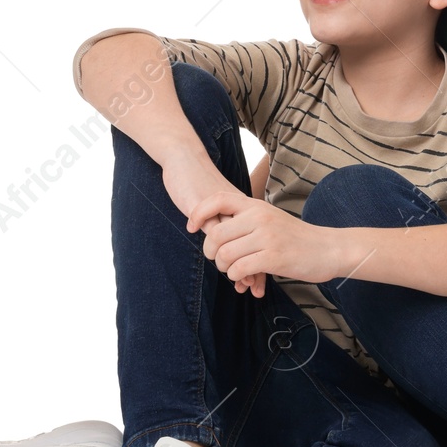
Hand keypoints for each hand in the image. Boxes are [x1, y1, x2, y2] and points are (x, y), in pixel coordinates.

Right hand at [160, 147, 267, 296]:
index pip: (259, 239)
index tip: (262, 283)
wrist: (185, 158)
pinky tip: (222, 266)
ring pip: (236, 241)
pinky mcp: (206, 208)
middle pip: (253, 243)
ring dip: (239, 264)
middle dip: (254, 267)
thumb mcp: (217, 205)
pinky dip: (220, 251)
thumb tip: (234, 244)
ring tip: (241, 284)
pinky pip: (215, 232)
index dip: (261, 260)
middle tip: (252, 288)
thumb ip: (226, 221)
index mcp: (244, 209)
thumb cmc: (198, 181)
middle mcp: (238, 209)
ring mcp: (223, 209)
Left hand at [186, 187, 349, 288]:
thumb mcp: (270, 219)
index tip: (191, 227)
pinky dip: (237, 277)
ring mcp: (267, 237)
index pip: (217, 200)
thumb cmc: (296, 237)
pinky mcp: (274, 257)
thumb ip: (246, 221)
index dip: (198, 213)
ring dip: (224, 268)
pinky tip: (245, 280)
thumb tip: (214, 232)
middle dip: (211, 252)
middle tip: (219, 260)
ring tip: (234, 271)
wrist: (329, 249)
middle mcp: (260, 217)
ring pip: (225, 254)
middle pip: (215, 234)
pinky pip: (240, 269)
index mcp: (256, 206)